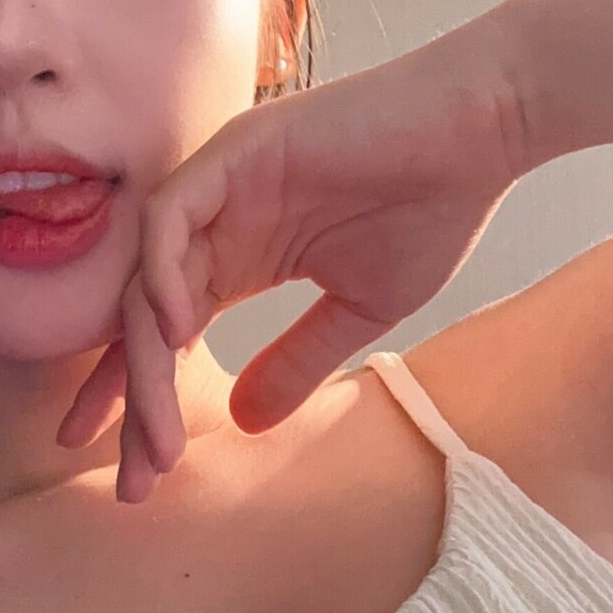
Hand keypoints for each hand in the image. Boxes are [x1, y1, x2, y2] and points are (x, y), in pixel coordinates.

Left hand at [58, 6, 533, 501]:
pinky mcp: (234, 151)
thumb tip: (241, 423)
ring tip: (154, 434)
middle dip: (130, 402)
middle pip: (142, 320)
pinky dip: (162, 275)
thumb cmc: (431, 209)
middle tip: (131, 479)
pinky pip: (170, 218)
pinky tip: (174, 335)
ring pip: (147, 281)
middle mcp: (213, 224)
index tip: (142, 477)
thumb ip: (296, 361)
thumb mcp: (358, 311)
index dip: (148, 405)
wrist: (483, 132)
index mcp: (237, 259)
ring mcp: (218, 185)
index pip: (169, 339)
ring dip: (143, 362)